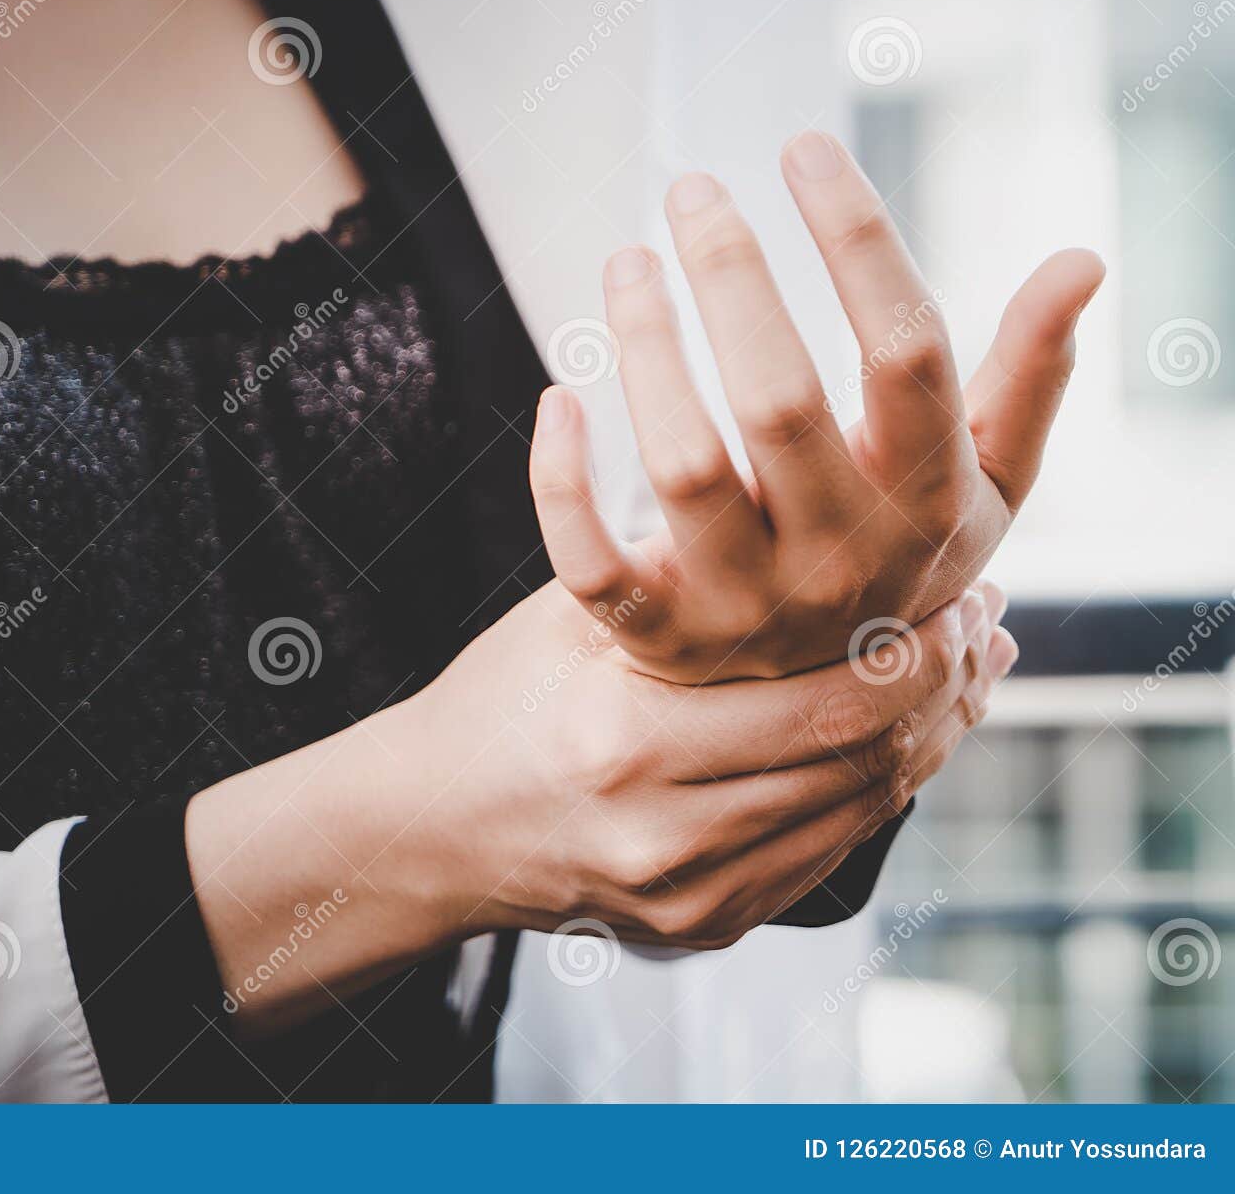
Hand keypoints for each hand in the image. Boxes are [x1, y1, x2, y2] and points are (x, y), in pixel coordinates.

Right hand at [416, 576, 1011, 948]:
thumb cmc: (497, 705)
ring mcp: (692, 897)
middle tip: (987, 628)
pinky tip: (899, 738)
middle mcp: (669, 838)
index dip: (918, 656)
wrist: (432, 826)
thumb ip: (673, 572)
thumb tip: (794, 494)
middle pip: (863, 768)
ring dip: (928, 743)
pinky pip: (824, 854)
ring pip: (860, 817)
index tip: (964, 596)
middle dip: (946, 693)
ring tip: (964, 674)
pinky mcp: (705, 925)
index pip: (826, 712)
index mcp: (630, 747)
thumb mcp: (569, 617)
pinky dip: (875, 792)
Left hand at [530, 131, 1102, 682]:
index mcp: (929, 503)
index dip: (856, 239)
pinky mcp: (660, 637)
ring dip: (645, 348)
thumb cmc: (898, 550)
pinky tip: (557, 397)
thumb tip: (1082, 260)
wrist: (825, 694)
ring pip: (681, 466)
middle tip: (690, 188)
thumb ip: (1029, 378)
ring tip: (628, 261)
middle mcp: (842, 560)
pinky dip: (560, 483)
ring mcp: (745, 607)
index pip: (908, 353)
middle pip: (781, 400)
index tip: (803, 148)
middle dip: (731, 276)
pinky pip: (591, 564)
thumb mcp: (983, 480)